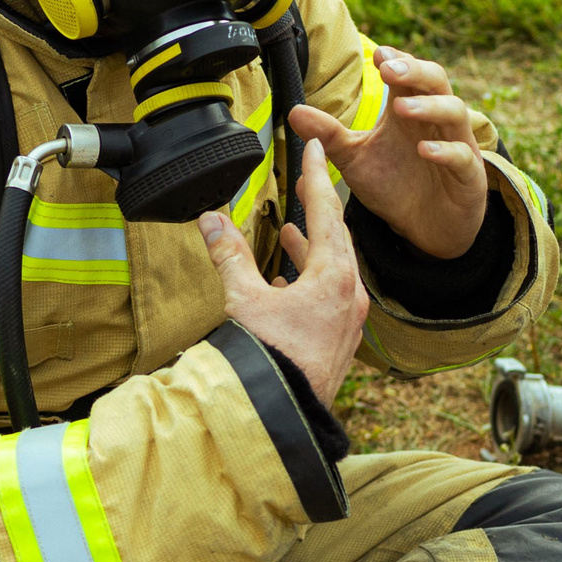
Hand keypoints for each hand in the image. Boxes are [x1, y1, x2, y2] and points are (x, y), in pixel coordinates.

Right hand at [198, 136, 367, 404]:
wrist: (285, 415)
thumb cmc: (269, 359)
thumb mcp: (244, 299)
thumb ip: (229, 256)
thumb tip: (210, 219)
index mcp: (334, 276)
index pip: (325, 211)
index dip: (315, 175)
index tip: (316, 146)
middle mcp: (351, 294)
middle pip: (337, 237)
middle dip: (320, 208)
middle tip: (311, 182)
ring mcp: (349, 320)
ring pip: (336, 268)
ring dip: (314, 247)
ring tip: (296, 231)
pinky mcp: (340, 339)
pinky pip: (333, 295)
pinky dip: (313, 279)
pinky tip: (291, 282)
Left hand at [289, 47, 486, 259]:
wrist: (425, 229)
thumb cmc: (394, 185)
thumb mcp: (355, 160)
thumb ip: (328, 136)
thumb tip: (294, 112)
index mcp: (410, 110)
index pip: (409, 73)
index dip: (396, 60)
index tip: (376, 55)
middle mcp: (436, 121)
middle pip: (436, 81)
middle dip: (414, 70)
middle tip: (389, 69)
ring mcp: (457, 146)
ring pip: (456, 112)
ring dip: (430, 106)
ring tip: (402, 107)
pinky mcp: (468, 177)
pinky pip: (463, 158)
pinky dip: (446, 151)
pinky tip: (425, 149)